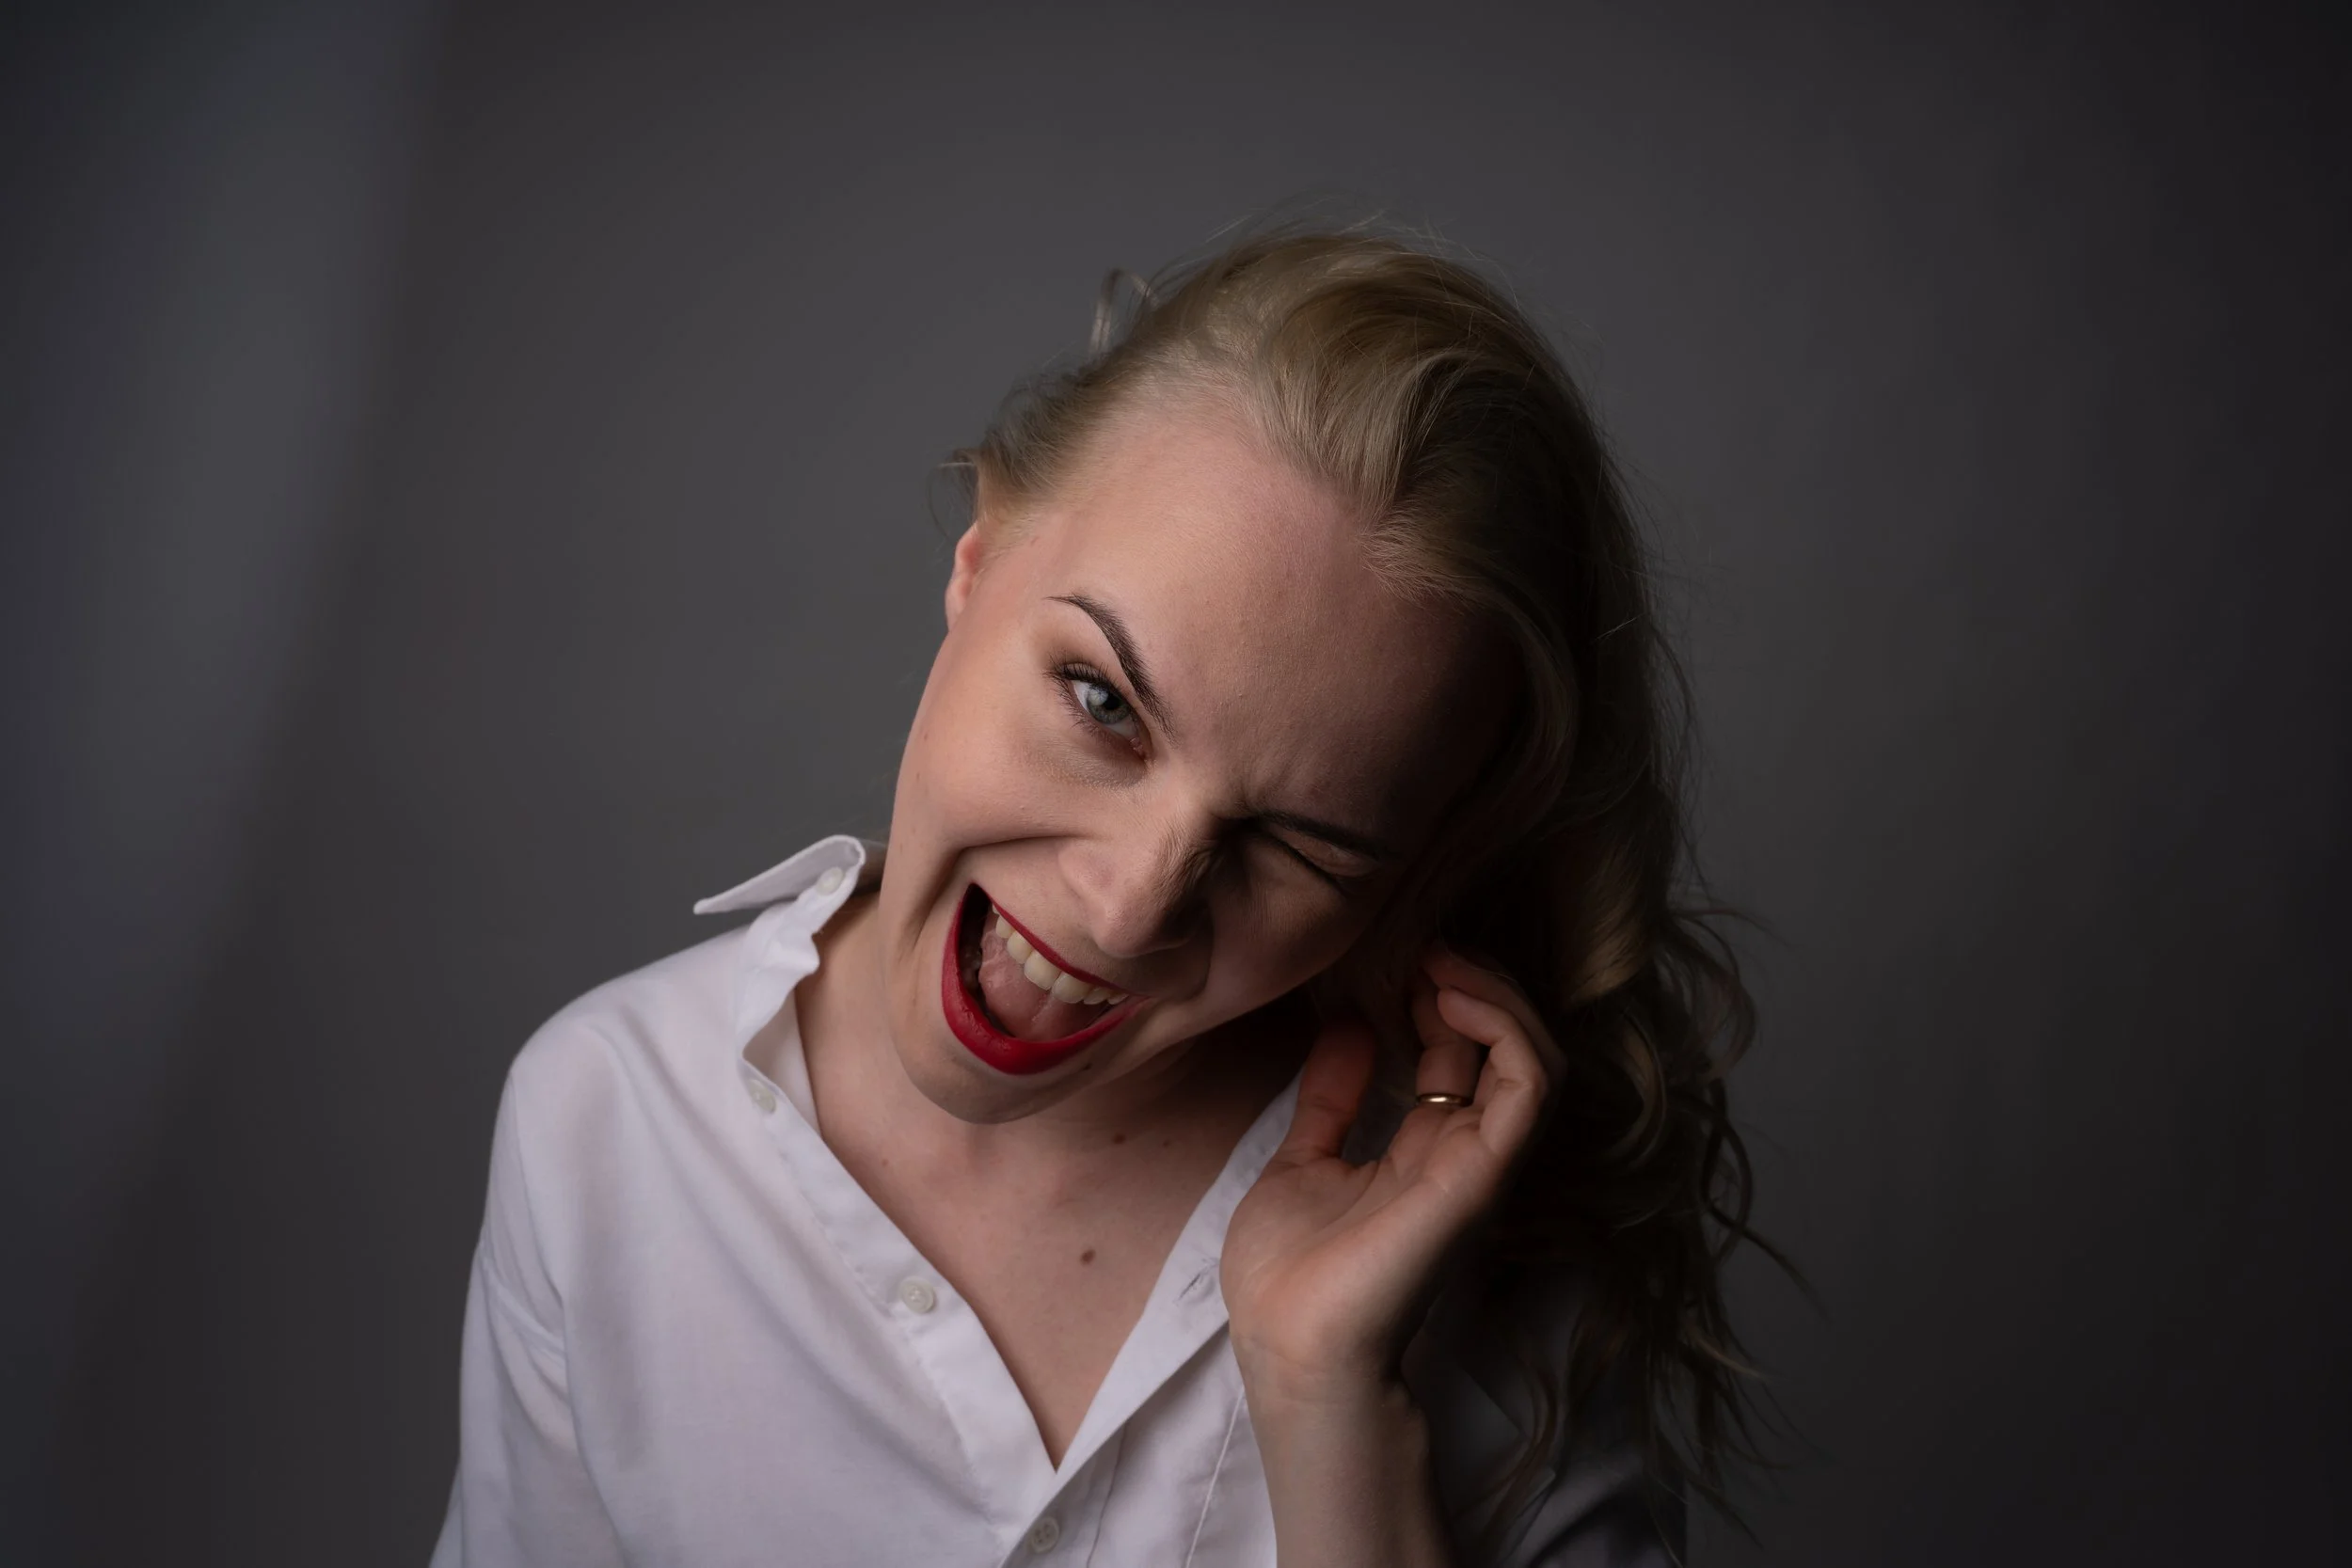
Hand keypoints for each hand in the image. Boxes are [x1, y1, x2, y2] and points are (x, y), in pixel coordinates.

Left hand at [1221, 945, 1563, 1406]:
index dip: (1438, 997)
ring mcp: (1478, 1161)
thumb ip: (1332, 1098)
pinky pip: (1529, 1086)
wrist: (1292, 1347)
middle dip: (1472, 985)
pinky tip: (1451, 996)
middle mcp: (1459, 1152)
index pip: (1458, 1055)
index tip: (1399, 958)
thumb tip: (1350, 1024)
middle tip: (1427, 946)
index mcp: (1419, 1151)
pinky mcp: (1483, 1171)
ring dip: (1496, 996)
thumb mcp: (1302, 1160)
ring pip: (1532, 1058)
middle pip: (1502, 1047)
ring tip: (1443, 962)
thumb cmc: (1289, 1278)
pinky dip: (1505, 1029)